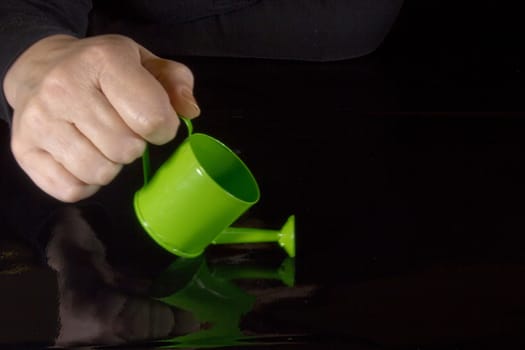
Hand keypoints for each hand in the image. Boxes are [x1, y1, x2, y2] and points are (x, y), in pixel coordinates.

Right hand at [3, 34, 199, 201]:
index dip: (164, 128)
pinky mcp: (24, 149)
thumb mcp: (144, 62)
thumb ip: (176, 83)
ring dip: (111, 165)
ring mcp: (38, 121)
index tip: (154, 122)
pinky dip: (86, 182)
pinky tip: (84, 157)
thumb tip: (190, 111)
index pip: (151, 119)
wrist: (41, 68)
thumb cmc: (102, 70)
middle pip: (126, 149)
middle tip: (123, 129)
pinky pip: (71, 190)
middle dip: (135, 145)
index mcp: (102, 61)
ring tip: (103, 141)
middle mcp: (63, 88)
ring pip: (99, 173)